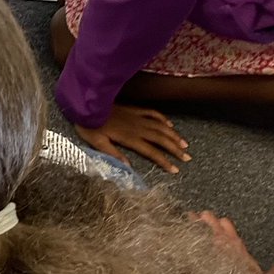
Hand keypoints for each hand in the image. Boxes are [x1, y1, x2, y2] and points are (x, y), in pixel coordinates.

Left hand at [75, 103, 189, 173]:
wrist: (86, 103)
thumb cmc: (89, 125)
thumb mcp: (97, 143)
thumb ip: (113, 154)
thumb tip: (128, 167)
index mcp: (129, 138)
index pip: (151, 151)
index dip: (164, 161)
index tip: (175, 169)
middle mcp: (137, 127)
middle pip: (160, 139)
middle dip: (175, 149)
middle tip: (187, 157)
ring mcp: (136, 117)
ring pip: (160, 126)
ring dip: (173, 135)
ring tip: (184, 144)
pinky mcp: (133, 109)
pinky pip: (152, 113)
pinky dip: (162, 119)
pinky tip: (169, 124)